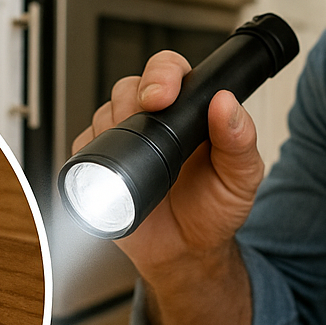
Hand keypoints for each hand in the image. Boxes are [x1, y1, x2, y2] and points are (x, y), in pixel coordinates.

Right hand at [70, 50, 265, 275]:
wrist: (185, 252)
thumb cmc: (215, 210)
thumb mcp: (241, 177)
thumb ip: (240, 140)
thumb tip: (226, 103)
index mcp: (190, 110)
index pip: (170, 71)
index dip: (161, 74)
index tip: (162, 95)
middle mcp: (155, 119)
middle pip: (129, 86)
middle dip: (131, 101)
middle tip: (141, 124)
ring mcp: (126, 139)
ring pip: (104, 112)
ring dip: (113, 129)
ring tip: (138, 162)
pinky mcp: (101, 163)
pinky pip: (84, 146)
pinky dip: (93, 155)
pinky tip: (116, 175)